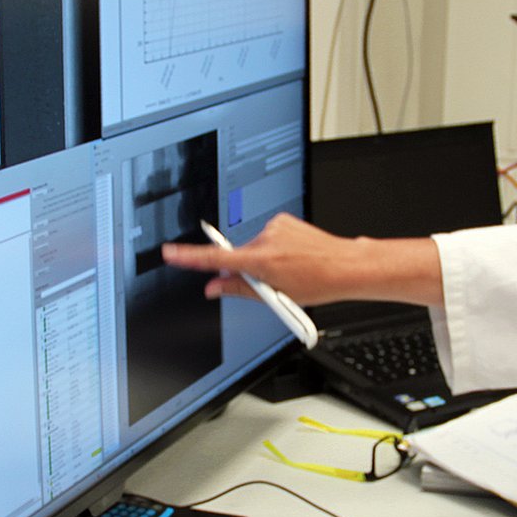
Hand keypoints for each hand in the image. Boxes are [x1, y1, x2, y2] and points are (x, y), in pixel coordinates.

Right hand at [161, 213, 442, 306]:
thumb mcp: (277, 296)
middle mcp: (265, 239)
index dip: (189, 257)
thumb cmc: (317, 283)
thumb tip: (214, 288)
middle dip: (246, 270)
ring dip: (264, 260)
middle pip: (239, 257)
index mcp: (261, 261)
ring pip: (255, 247)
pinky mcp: (283, 220)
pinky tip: (294, 257)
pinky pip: (269, 236)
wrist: (345, 266)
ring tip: (290, 271)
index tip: (170, 253)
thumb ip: (240, 291)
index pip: (216, 260)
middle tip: (271, 285)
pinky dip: (275, 248)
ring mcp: (275, 227)